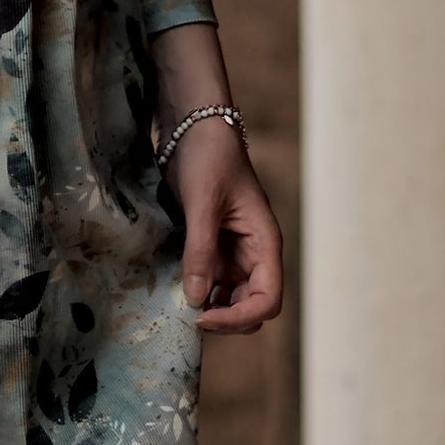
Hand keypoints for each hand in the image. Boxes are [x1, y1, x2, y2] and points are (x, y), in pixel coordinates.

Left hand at [147, 20, 282, 334]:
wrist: (193, 127)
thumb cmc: (207, 157)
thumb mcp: (202, 203)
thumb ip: (200, 250)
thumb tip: (195, 299)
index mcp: (265, 242)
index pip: (267, 298)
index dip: (240, 316)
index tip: (203, 317)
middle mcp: (254, 252)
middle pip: (252, 305)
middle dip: (226, 317)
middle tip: (189, 317)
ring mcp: (234, 250)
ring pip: (232, 297)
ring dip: (212, 307)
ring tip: (181, 305)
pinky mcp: (214, 244)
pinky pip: (212, 279)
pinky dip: (199, 290)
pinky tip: (177, 288)